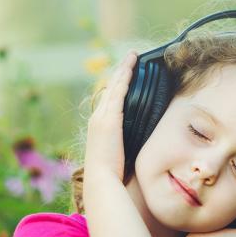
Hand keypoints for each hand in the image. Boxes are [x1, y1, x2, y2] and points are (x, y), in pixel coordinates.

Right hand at [83, 50, 137, 181]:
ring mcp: (102, 117)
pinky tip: (132, 68)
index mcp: (97, 126)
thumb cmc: (110, 174)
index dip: (116, 84)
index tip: (125, 74)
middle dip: (120, 72)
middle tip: (131, 57)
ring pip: (114, 86)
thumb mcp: (116, 154)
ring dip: (123, 70)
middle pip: (109, 88)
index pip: (108, 99)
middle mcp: (97, 117)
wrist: (101, 180)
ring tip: (133, 56)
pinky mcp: (110, 119)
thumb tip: (138, 140)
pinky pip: (118, 93)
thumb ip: (124, 143)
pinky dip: (125, 78)